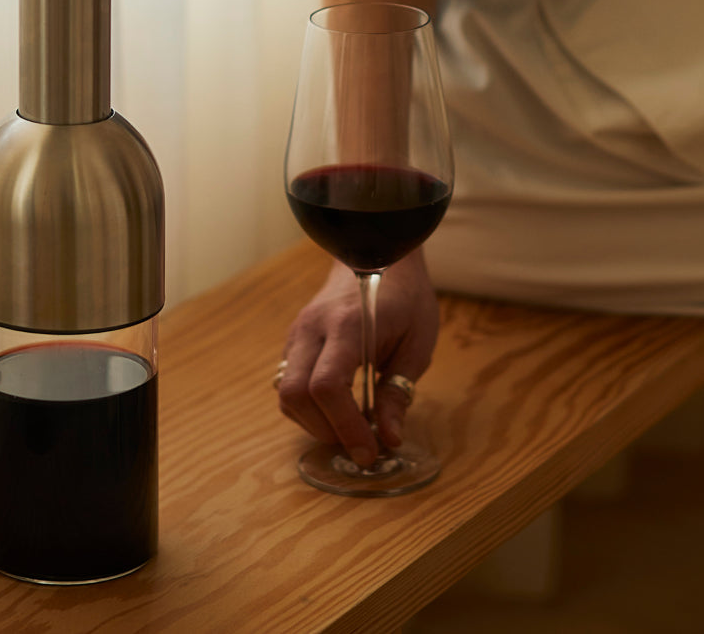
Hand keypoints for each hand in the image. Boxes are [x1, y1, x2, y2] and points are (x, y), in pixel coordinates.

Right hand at [276, 250, 439, 467]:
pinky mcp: (295, 338)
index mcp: (347, 324)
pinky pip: (288, 382)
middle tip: (359, 443)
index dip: (344, 427)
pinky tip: (337, 408)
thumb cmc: (406, 295)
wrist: (378, 252)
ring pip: (285, 393)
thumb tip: (389, 439)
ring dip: (314, 422)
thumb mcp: (418, 342)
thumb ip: (399, 390)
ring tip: (350, 427)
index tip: (369, 451)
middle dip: (325, 430)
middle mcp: (313, 327)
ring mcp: (299, 331)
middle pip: (295, 394)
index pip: (327, 386)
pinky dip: (308, 407)